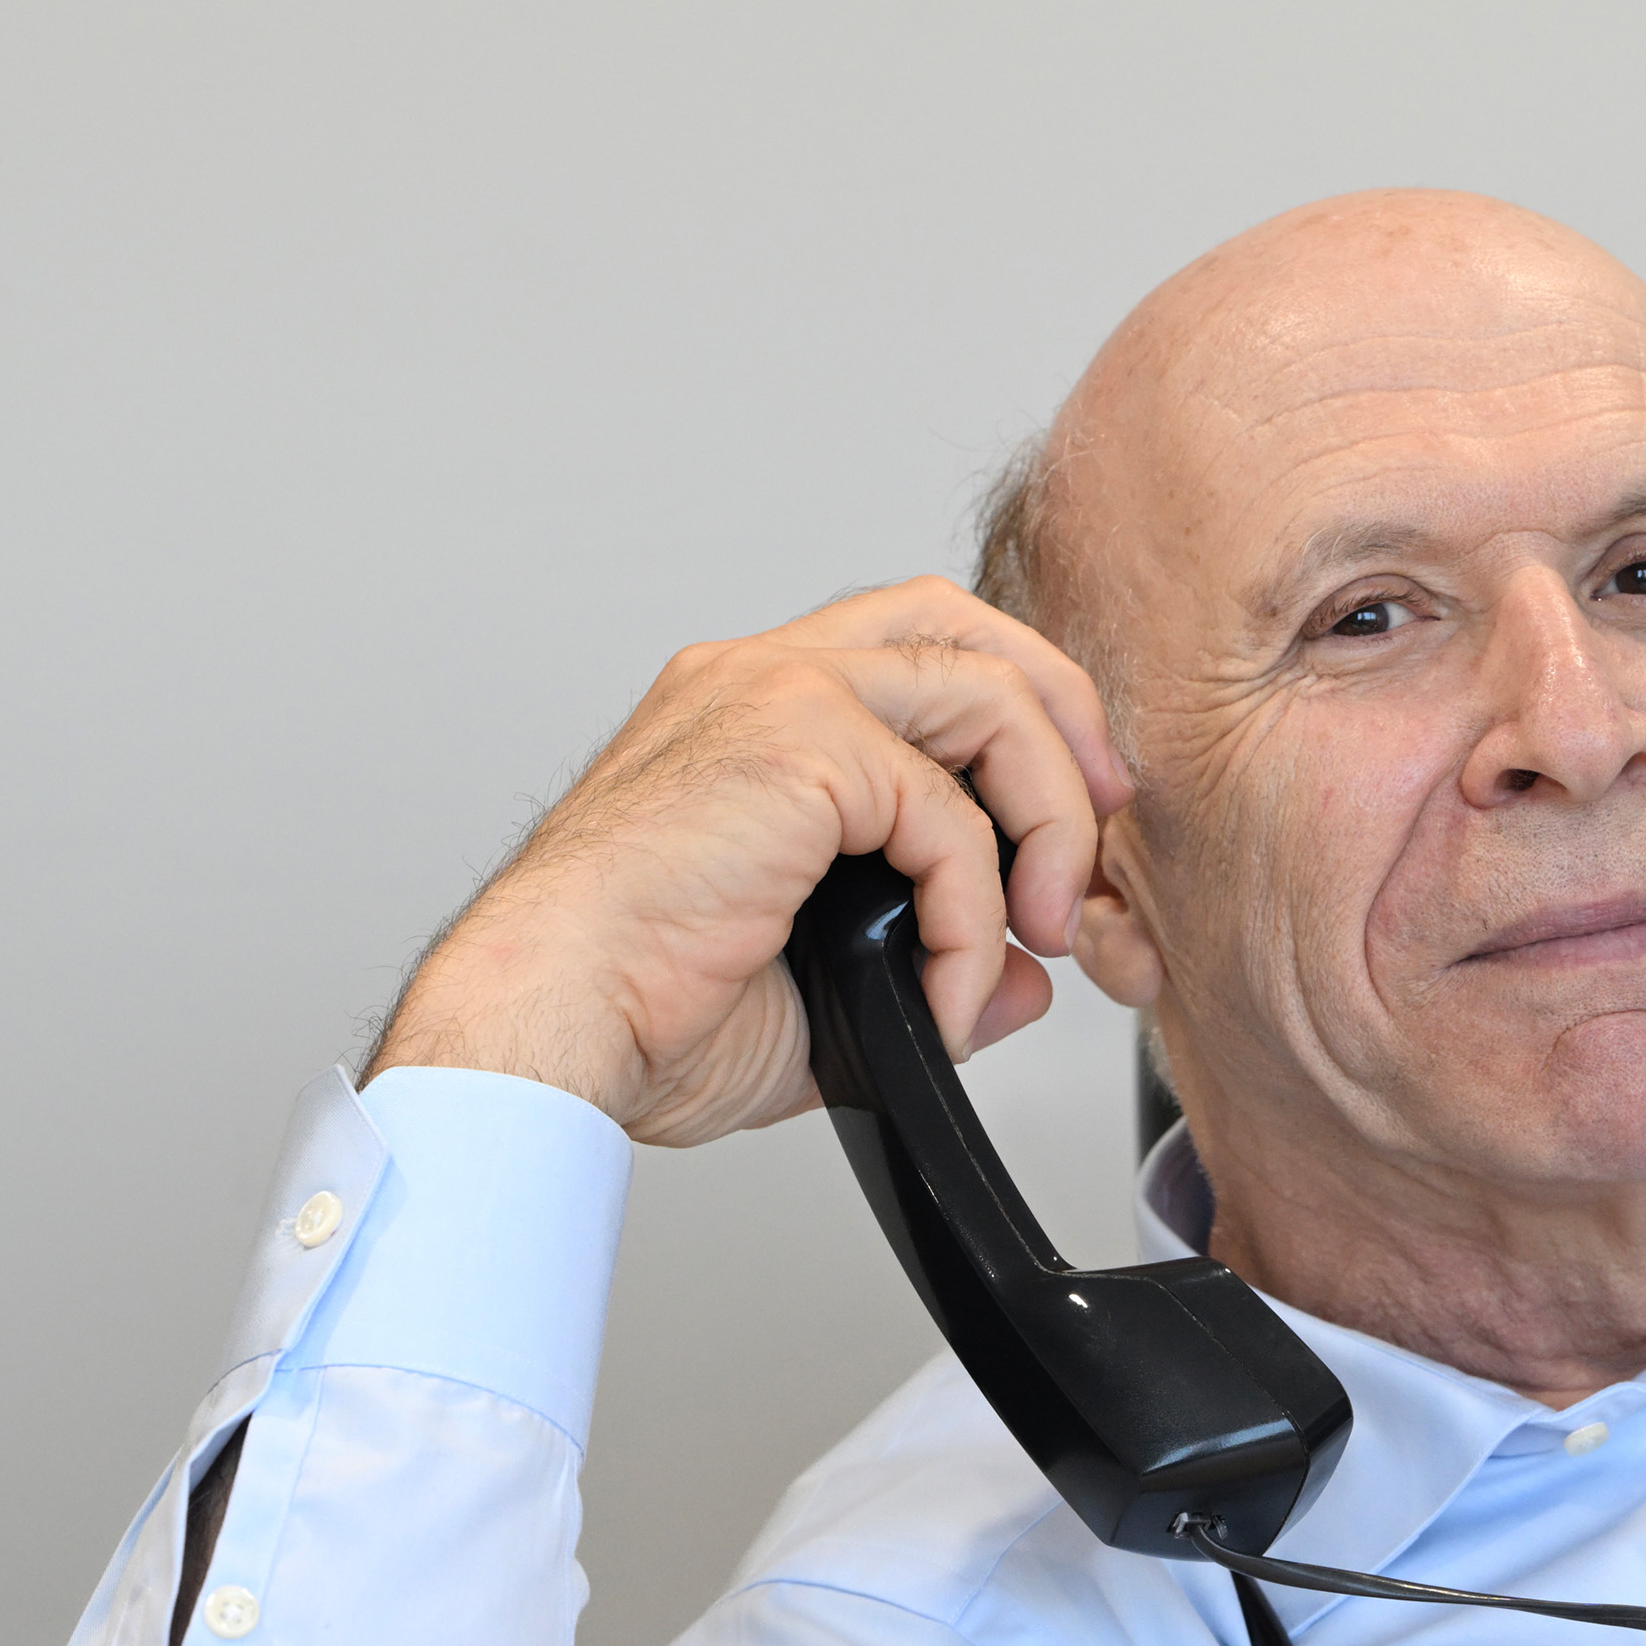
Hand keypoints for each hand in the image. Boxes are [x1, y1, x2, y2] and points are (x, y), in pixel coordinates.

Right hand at [367, 579, 1129, 1146]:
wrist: (547, 1023)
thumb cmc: (637, 1008)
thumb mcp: (826, 994)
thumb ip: (932, 967)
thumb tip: (1017, 983)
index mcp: (756, 715)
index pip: (921, 653)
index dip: (1020, 724)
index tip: (1063, 834)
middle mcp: (762, 679)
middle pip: (962, 623)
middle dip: (1063, 719)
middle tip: (1098, 830)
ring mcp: (775, 695)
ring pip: (986, 694)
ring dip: (1049, 816)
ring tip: (1043, 926)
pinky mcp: (795, 743)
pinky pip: (950, 813)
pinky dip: (976, 911)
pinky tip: (949, 985)